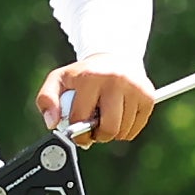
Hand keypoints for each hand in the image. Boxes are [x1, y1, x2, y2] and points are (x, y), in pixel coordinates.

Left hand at [40, 59, 155, 144]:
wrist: (114, 58)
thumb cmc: (84, 74)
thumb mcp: (59, 80)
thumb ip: (46, 99)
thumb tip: (52, 124)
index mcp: (89, 77)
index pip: (81, 118)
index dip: (76, 132)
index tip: (75, 133)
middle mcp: (114, 81)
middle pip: (108, 129)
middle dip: (98, 136)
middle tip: (93, 130)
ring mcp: (134, 89)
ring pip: (123, 131)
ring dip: (111, 133)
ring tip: (104, 118)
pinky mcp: (148, 96)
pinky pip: (135, 129)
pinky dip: (125, 130)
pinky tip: (118, 116)